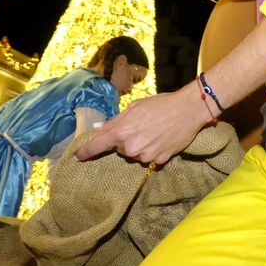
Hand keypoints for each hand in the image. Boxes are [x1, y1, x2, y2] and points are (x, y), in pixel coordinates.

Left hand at [75, 87, 204, 164]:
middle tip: (140, 127)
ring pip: (135, 155)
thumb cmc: (161, 104)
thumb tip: (99, 128)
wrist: (189, 110)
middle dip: (125, 140)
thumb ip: (115, 120)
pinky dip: (153, 151)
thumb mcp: (135, 107)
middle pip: (120, 149)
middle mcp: (131, 147)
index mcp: (121, 132)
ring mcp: (146, 156)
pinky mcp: (159, 160)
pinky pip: (150, 158)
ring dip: (140, 146)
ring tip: (154, 131)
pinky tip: (162, 139)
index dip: (85, 152)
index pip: (97, 146)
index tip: (77, 156)